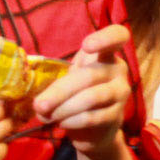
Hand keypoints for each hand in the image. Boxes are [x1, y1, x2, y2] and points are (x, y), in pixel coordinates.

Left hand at [33, 24, 132, 155]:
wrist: (95, 124)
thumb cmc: (79, 91)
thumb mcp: (71, 78)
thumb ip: (57, 83)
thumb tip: (39, 103)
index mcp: (106, 53)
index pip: (118, 36)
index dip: (105, 38)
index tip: (86, 46)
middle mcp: (118, 69)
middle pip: (89, 76)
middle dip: (59, 92)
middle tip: (38, 105)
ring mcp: (120, 92)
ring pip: (90, 98)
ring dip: (63, 109)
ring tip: (46, 116)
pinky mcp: (117, 115)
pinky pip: (92, 117)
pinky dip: (72, 121)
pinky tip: (61, 123)